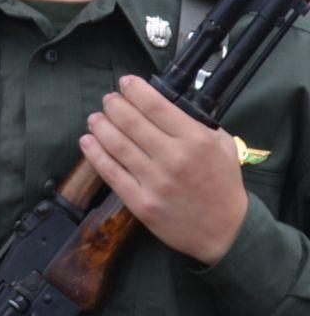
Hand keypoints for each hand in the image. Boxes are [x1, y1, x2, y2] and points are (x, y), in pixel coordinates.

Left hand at [79, 74, 248, 265]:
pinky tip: (87, 141)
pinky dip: (94, 153)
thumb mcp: (223, 146)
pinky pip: (110, 172)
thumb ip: (198, 123)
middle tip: (108, 100)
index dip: (134, 90)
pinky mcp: (141, 202)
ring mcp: (155, 182)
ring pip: (116, 144)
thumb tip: (167, 101)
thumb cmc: (223, 185)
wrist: (227, 232)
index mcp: (196, 140)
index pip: (155, 105)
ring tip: (95, 118)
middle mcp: (174, 158)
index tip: (125, 83)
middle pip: (130, 121)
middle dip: (113, 104)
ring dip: (100, 126)